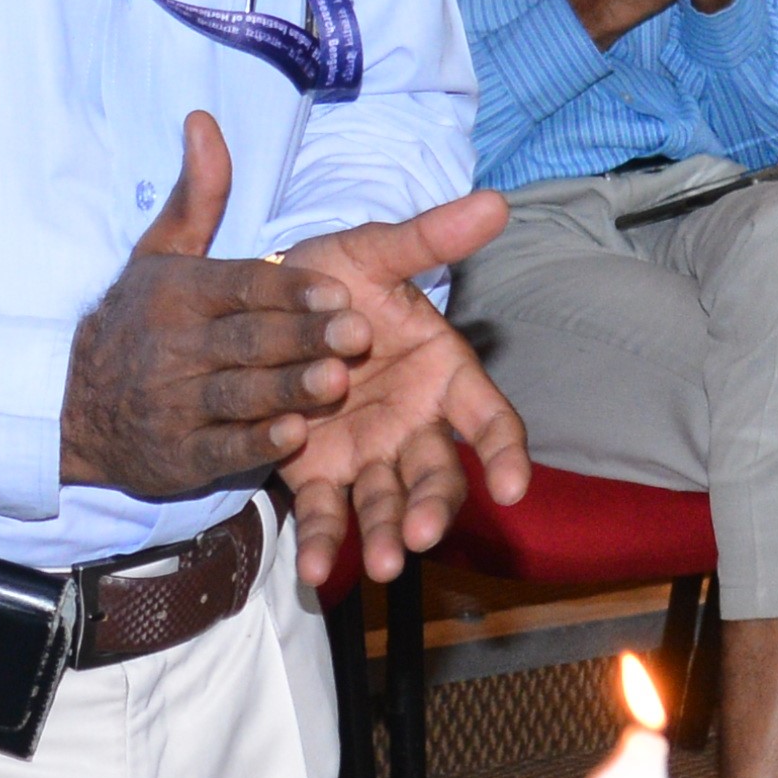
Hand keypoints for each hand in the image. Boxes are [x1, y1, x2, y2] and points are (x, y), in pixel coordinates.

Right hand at [60, 111, 360, 496]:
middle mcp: (173, 347)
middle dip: (301, 337)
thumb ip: (198, 196)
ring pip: (238, 394)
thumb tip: (204, 120)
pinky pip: (219, 449)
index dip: (289, 290)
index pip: (240, 286)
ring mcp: (173, 404)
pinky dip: (254, 444)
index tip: (339, 291)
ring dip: (287, 388)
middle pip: (246, 341)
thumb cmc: (135, 321)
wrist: (73, 405)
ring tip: (336, 381)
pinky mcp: (176, 455)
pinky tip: (293, 436)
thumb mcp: (159, 254)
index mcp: (177, 292)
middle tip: (358, 333)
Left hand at [269, 195, 525, 582]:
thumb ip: (429, 237)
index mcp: (443, 373)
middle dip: (434, 504)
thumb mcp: (374, 252)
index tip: (515, 486)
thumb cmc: (331, 278)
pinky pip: (327, 515)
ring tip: (380, 561)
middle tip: (421, 532)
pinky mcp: (319, 475)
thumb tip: (496, 202)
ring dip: (385, 533)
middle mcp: (414, 424)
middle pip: (439, 474)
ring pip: (387, 502)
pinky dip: (324, 545)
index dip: (506, 453)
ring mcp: (369, 455)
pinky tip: (317, 574)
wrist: (262, 302)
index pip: (490, 420)